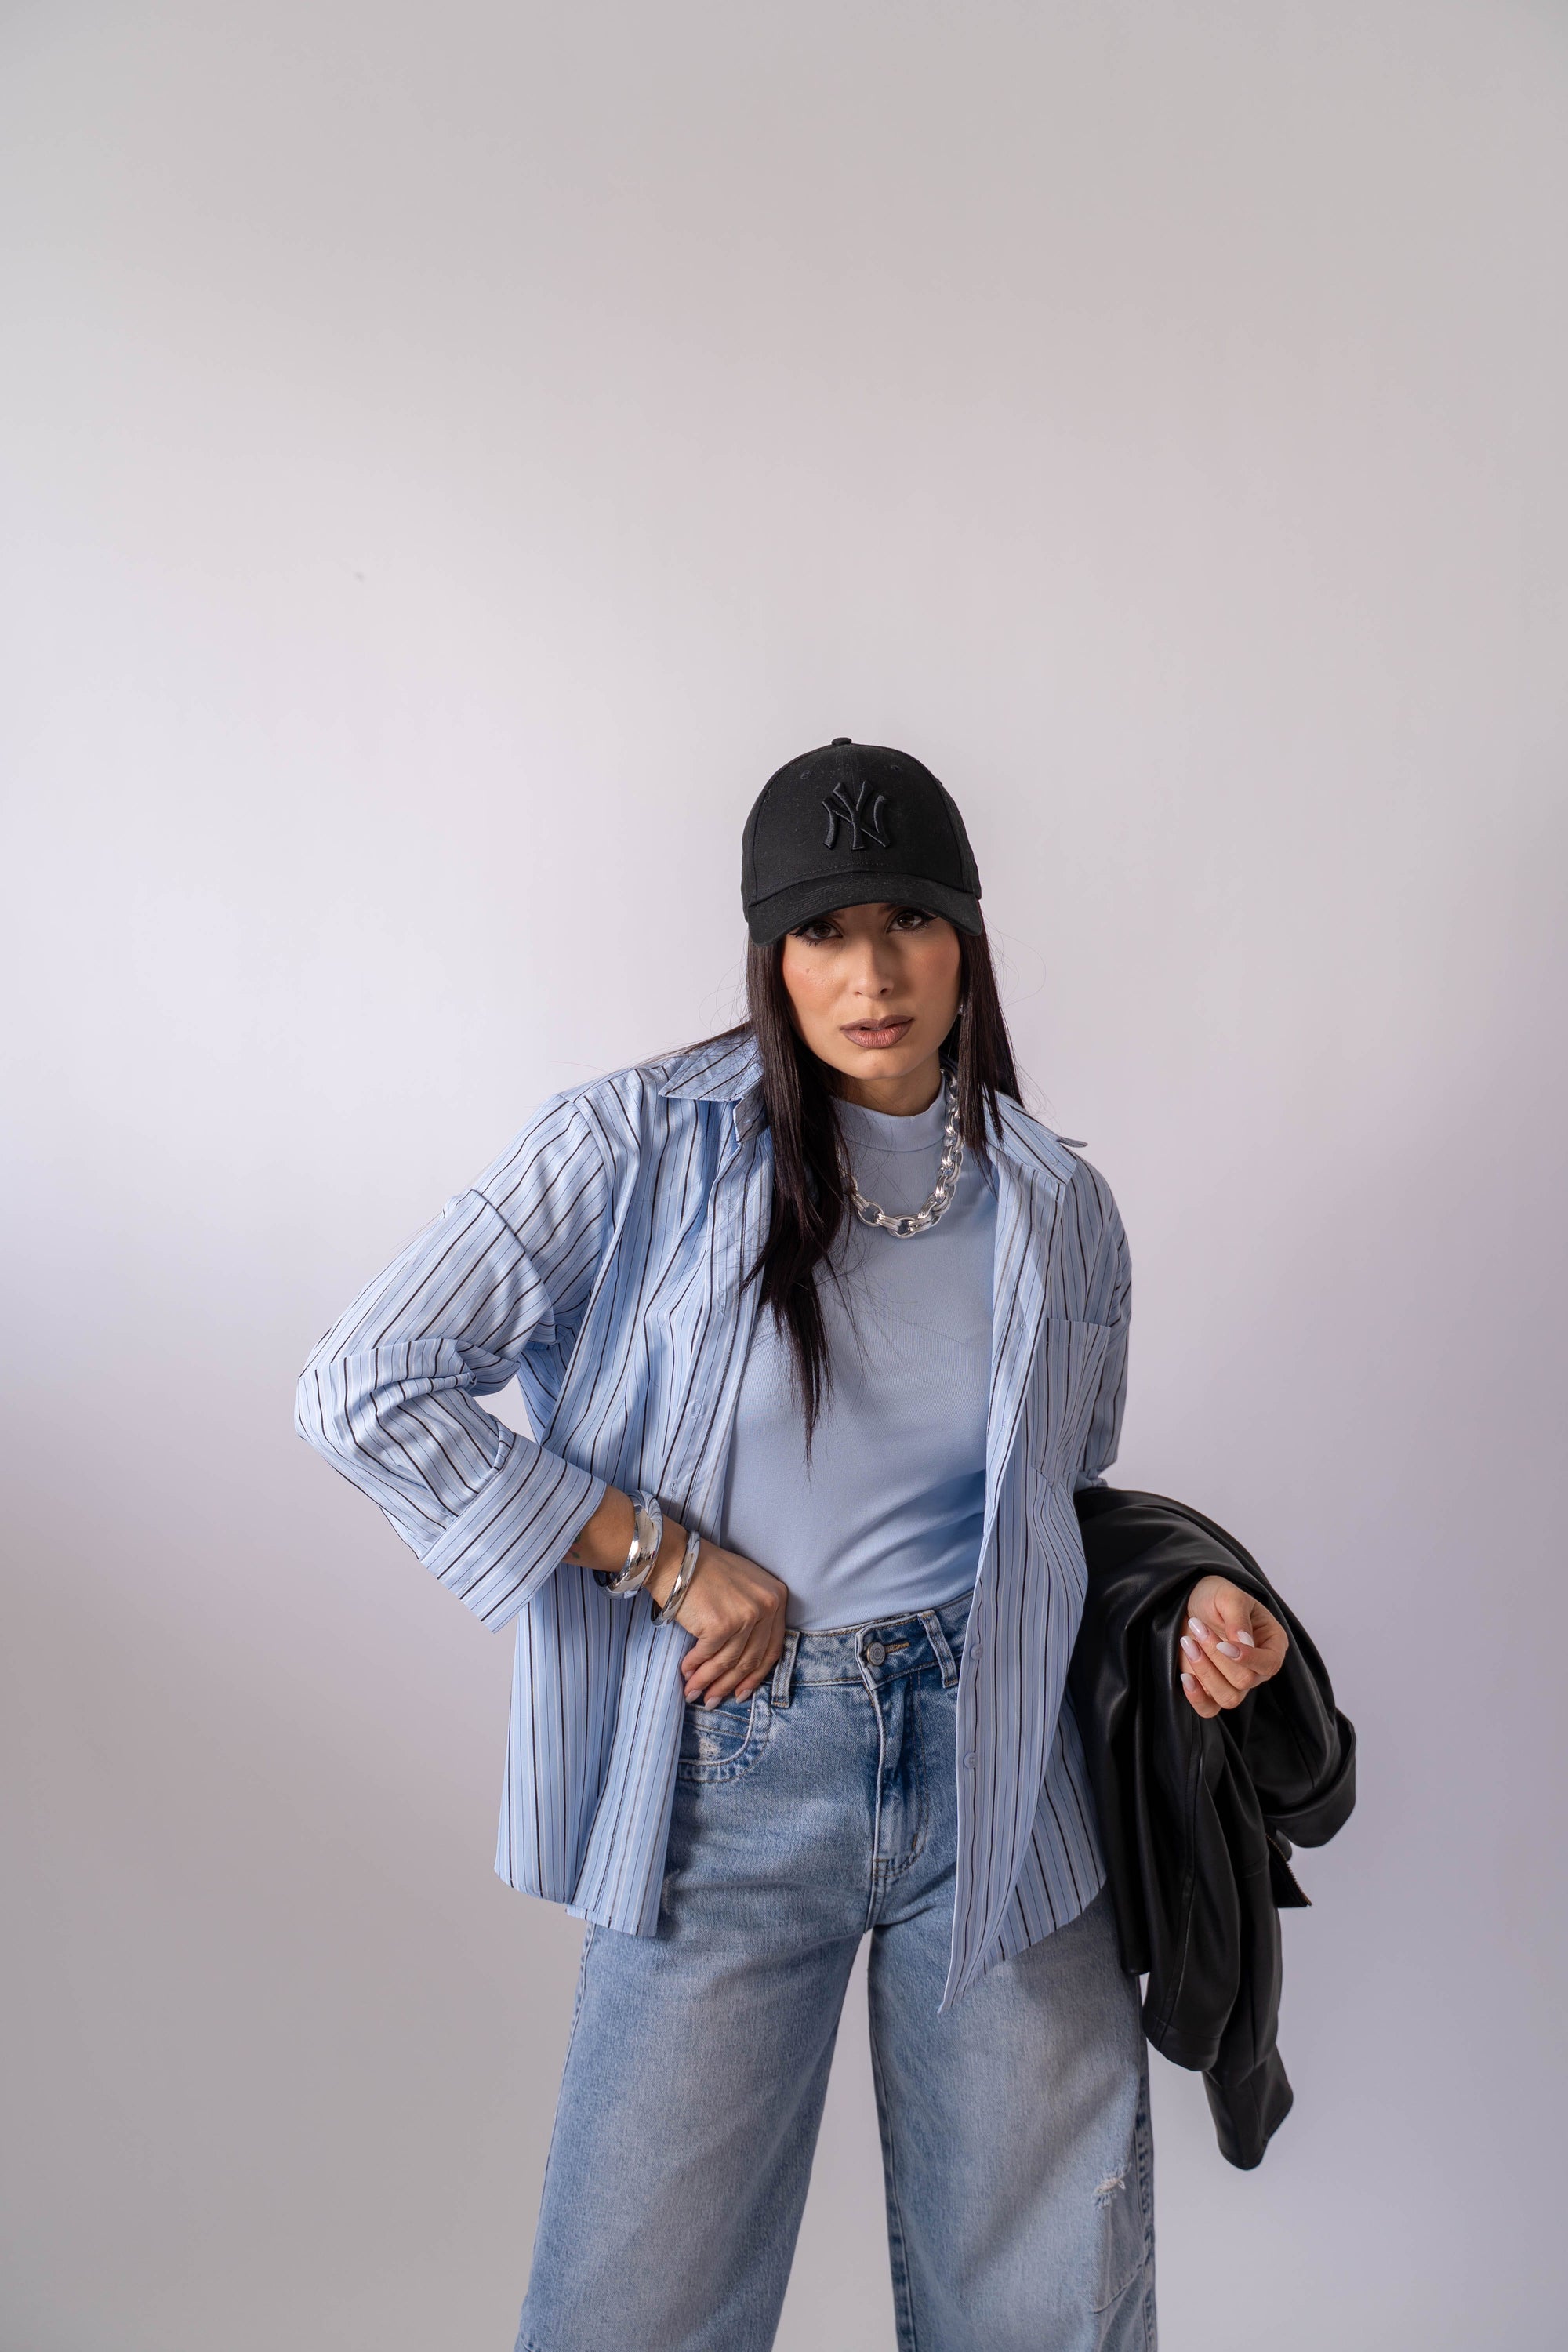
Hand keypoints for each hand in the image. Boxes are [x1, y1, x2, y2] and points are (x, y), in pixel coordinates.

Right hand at [654, 1537, 788, 1708]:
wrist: (677, 1558)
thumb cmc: (707, 1571)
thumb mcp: (745, 1587)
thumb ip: (755, 1617)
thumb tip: (745, 1663)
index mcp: (777, 1597)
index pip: (772, 1647)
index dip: (755, 1676)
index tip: (742, 1693)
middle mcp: (766, 1606)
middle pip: (751, 1659)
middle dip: (729, 1685)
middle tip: (713, 1700)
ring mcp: (745, 1616)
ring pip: (728, 1662)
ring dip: (708, 1682)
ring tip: (694, 1693)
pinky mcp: (721, 1625)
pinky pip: (708, 1655)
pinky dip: (695, 1667)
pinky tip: (686, 1673)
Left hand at [1178, 1574, 1288, 1717]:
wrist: (1189, 1602)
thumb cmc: (1215, 1596)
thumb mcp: (1228, 1596)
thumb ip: (1238, 1618)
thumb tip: (1243, 1643)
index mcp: (1271, 1643)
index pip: (1270, 1664)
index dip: (1248, 1659)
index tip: (1223, 1644)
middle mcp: (1257, 1667)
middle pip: (1245, 1681)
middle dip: (1216, 1656)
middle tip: (1197, 1626)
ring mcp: (1235, 1682)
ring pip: (1228, 1698)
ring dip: (1204, 1672)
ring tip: (1187, 1641)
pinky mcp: (1211, 1689)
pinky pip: (1209, 1709)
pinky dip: (1197, 1698)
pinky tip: (1185, 1677)